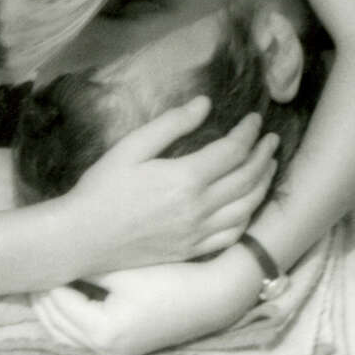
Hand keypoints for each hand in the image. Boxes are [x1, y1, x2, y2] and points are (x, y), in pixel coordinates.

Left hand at [32, 252, 257, 354]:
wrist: (214, 296)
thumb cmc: (172, 278)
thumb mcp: (124, 267)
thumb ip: (85, 265)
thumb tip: (53, 255)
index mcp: (103, 332)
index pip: (57, 302)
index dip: (43, 277)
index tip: (32, 252)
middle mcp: (104, 351)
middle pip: (56, 323)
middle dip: (40, 295)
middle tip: (30, 264)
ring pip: (65, 334)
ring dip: (51, 308)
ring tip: (42, 276)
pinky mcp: (122, 350)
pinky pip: (81, 336)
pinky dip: (68, 317)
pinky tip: (65, 291)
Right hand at [65, 99, 278, 274]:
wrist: (83, 237)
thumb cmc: (102, 188)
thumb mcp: (131, 147)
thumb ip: (171, 124)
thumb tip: (204, 104)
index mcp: (186, 179)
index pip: (233, 151)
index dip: (248, 133)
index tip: (255, 119)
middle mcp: (199, 208)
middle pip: (247, 179)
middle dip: (263, 155)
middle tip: (270, 139)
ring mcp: (198, 233)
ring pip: (246, 208)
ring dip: (262, 184)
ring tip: (268, 167)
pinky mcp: (192, 251)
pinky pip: (232, 235)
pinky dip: (248, 217)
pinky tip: (249, 205)